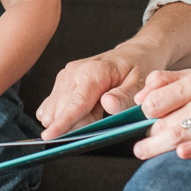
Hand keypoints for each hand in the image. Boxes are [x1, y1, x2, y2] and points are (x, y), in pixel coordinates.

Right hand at [36, 41, 163, 138]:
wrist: (132, 54)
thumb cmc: (137, 68)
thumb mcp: (140, 83)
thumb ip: (124, 96)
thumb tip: (109, 105)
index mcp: (93, 72)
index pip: (75, 104)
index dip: (62, 122)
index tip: (49, 136)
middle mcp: (73, 72)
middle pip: (61, 111)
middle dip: (77, 125)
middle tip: (102, 116)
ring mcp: (65, 77)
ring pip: (53, 111)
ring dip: (70, 120)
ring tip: (95, 110)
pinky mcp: (61, 82)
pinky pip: (51, 107)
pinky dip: (63, 115)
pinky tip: (82, 110)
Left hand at [132, 69, 190, 159]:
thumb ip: (170, 83)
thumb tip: (139, 97)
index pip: (153, 97)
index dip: (143, 113)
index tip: (141, 124)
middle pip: (161, 119)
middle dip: (148, 134)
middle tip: (142, 145)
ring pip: (176, 133)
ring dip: (155, 147)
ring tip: (143, 153)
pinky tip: (180, 155)